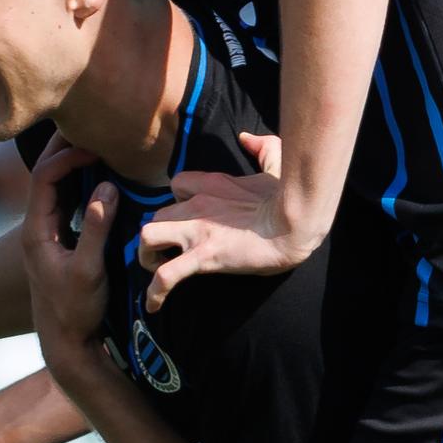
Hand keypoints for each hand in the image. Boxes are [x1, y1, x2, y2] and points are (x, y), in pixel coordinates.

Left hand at [21, 140, 112, 375]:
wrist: (67, 343)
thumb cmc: (76, 311)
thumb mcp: (89, 271)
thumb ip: (98, 229)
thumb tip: (107, 187)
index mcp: (36, 230)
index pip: (44, 176)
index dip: (67, 156)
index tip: (96, 147)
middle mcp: (36, 226)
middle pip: (45, 173)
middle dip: (66, 149)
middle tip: (92, 126)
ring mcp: (47, 232)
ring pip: (56, 185)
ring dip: (74, 162)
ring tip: (98, 141)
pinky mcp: (60, 239)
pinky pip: (67, 199)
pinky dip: (82, 182)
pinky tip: (102, 173)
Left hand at [139, 137, 316, 307]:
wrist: (296, 222)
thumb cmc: (287, 198)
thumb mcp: (274, 166)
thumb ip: (262, 148)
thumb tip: (247, 137)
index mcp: (212, 184)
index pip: (176, 185)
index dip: (176, 203)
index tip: (184, 220)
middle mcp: (198, 204)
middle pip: (156, 213)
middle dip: (156, 234)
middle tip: (165, 252)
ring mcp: (198, 231)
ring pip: (148, 236)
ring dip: (146, 257)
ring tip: (156, 271)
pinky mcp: (205, 256)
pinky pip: (166, 275)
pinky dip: (154, 292)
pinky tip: (153, 305)